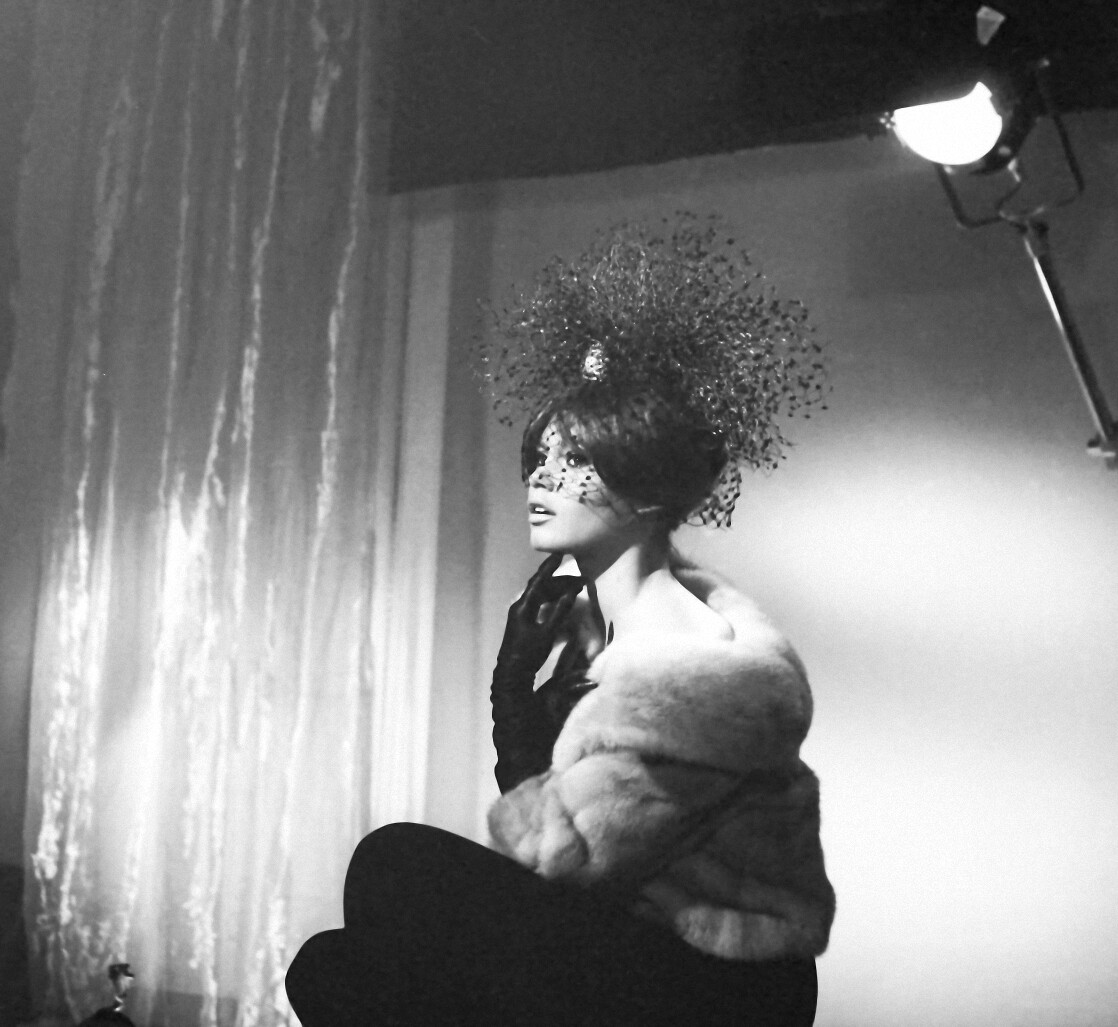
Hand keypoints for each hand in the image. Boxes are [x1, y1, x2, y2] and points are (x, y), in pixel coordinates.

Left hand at [497, 554, 583, 674]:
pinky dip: (552, 601)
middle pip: (541, 587)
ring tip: (576, 589)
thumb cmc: (528, 654)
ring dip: (557, 591)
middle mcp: (520, 607)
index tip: (560, 553)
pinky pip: (539, 605)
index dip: (550, 566)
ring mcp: (520, 614)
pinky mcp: (523, 622)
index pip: (538, 581)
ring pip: (541, 596)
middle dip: (561, 582)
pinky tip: (562, 602)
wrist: (511, 675)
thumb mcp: (547, 633)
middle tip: (581, 580)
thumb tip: (571, 593)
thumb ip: (560, 612)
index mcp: (523, 606)